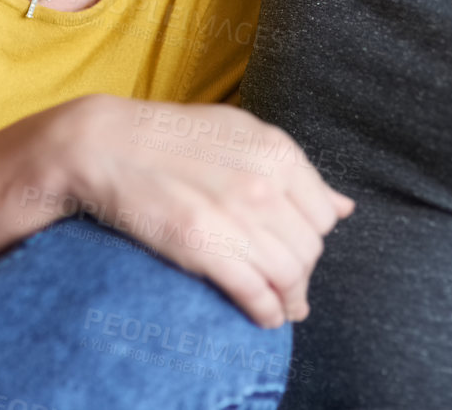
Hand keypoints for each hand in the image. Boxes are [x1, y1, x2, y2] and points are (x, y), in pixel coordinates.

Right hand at [39, 95, 355, 329]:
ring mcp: (236, 217)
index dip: (312, 237)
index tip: (296, 247)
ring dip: (290, 298)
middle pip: (309, 249)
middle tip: (288, 282)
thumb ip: (294, 171)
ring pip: (289, 275)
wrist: (107, 145)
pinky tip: (264, 317)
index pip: (324, 214)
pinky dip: (266, 312)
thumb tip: (343, 207)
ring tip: (283, 307)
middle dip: (302, 271)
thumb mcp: (241, 134)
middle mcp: (264, 185)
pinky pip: (255, 293)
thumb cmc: (172, 137)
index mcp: (278, 152)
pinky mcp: (204, 247)